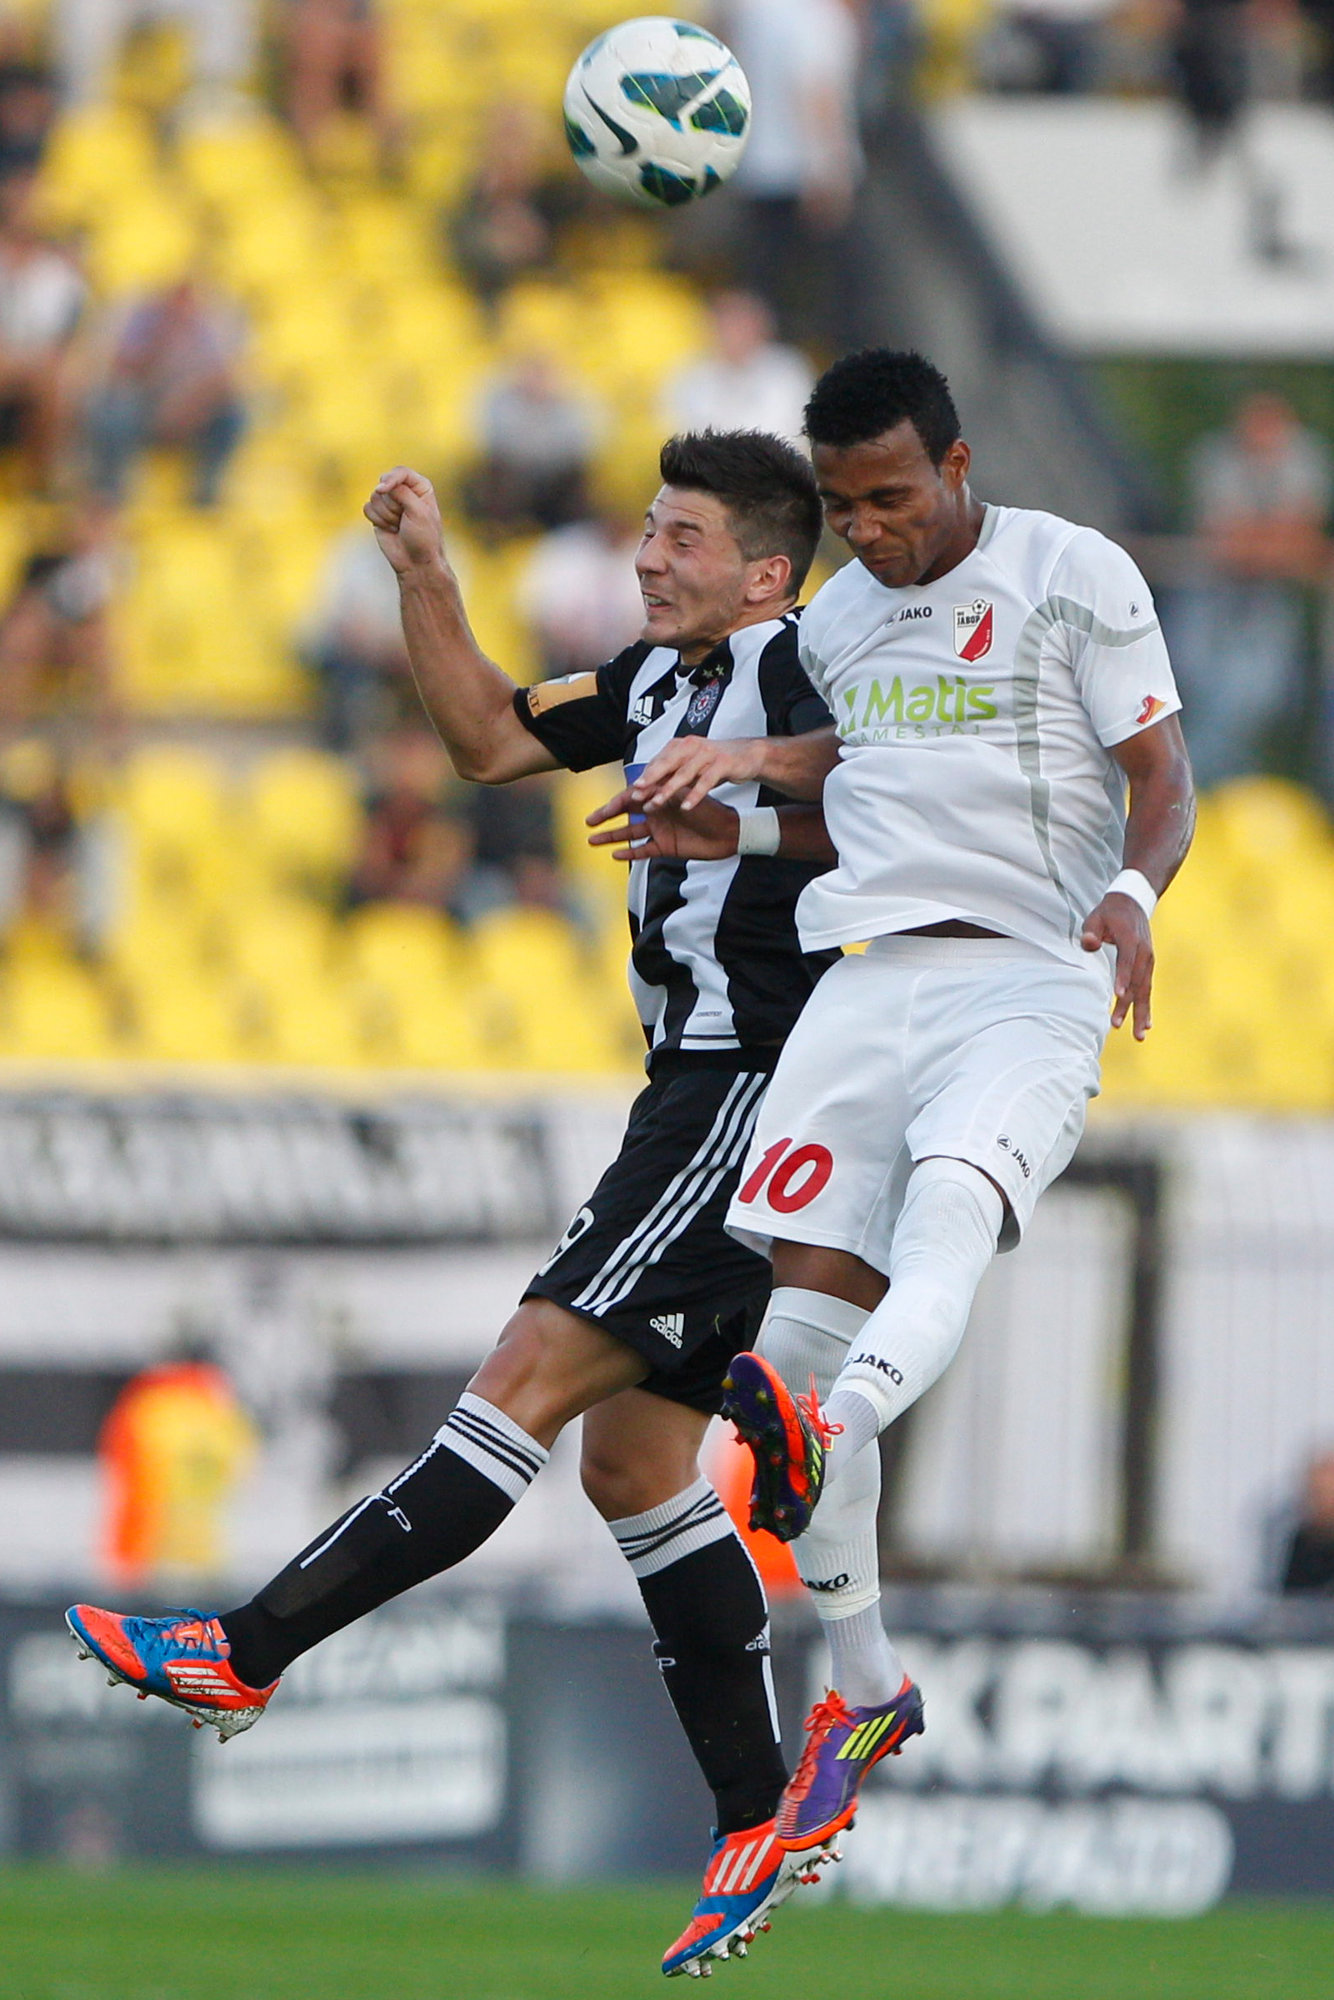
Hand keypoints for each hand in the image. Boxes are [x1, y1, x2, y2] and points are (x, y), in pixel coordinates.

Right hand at [364, 467, 448, 575]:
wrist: (416, 562)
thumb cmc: (423, 537)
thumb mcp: (418, 511)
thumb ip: (401, 492)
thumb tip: (380, 485)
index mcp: (420, 486)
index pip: (401, 472)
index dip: (390, 479)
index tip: (383, 489)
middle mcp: (404, 491)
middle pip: (385, 485)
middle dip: (392, 505)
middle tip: (404, 520)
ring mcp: (390, 502)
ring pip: (374, 497)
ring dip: (386, 516)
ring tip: (399, 526)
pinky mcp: (378, 513)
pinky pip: (367, 508)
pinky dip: (377, 520)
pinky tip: (390, 530)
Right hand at [587, 786, 739, 860]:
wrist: (730, 831)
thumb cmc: (710, 809)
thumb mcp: (684, 797)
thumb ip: (662, 794)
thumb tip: (639, 789)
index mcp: (659, 796)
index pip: (631, 797)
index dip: (614, 803)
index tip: (601, 809)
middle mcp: (656, 812)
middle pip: (625, 814)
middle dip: (605, 817)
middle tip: (587, 822)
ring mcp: (660, 830)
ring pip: (629, 833)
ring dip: (611, 836)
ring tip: (591, 840)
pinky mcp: (666, 847)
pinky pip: (643, 850)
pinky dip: (630, 853)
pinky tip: (614, 855)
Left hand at [625, 735, 767, 811]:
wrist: (746, 754)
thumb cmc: (715, 760)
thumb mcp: (689, 764)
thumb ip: (670, 772)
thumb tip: (646, 786)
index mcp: (680, 746)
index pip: (658, 761)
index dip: (645, 776)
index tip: (632, 790)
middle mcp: (691, 747)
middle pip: (667, 764)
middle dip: (651, 779)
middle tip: (637, 793)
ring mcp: (707, 754)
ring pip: (684, 773)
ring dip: (669, 789)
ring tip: (657, 802)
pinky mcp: (722, 764)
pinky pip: (706, 781)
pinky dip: (695, 794)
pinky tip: (686, 806)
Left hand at [1081, 893, 1153, 1037]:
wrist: (1132, 903)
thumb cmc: (1108, 913)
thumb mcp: (1095, 917)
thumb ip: (1091, 931)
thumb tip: (1089, 943)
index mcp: (1130, 939)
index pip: (1126, 960)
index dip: (1122, 977)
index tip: (1118, 994)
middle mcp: (1143, 952)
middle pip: (1137, 981)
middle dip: (1129, 1005)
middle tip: (1117, 1024)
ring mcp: (1148, 961)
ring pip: (1145, 989)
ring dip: (1141, 1012)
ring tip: (1138, 1035)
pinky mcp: (1147, 967)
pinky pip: (1147, 989)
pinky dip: (1147, 1006)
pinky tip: (1146, 1024)